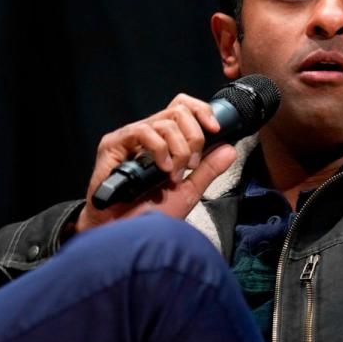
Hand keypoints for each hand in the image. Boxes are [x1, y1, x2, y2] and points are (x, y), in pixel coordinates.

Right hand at [73, 94, 237, 233]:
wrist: (126, 232)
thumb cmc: (150, 215)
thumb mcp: (189, 191)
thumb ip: (208, 169)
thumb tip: (230, 148)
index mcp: (164, 141)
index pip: (183, 109)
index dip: (202, 111)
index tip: (215, 130)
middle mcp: (147, 136)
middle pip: (179, 111)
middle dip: (194, 137)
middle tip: (191, 165)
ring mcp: (130, 139)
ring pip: (165, 122)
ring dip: (179, 149)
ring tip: (174, 174)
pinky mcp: (113, 145)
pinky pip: (142, 131)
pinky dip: (159, 149)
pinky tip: (162, 168)